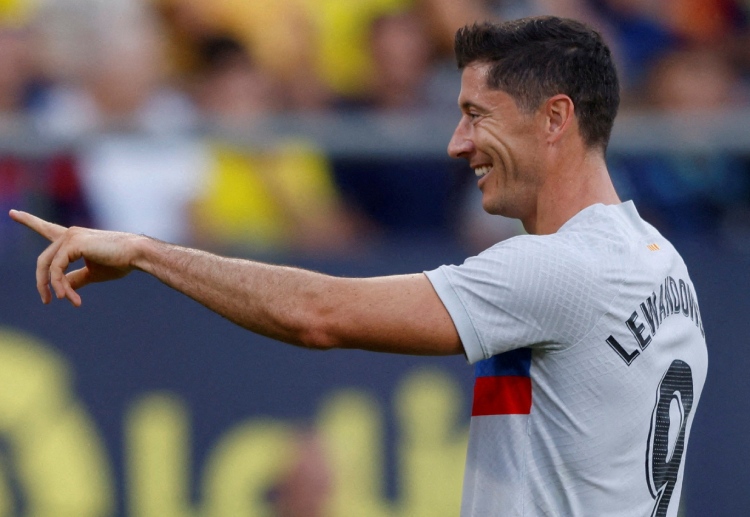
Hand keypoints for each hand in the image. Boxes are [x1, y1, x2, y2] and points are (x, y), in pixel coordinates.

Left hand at [9, 210, 139, 306]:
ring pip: (48, 267)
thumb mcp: (93, 273)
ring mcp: (70, 236)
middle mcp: (69, 234)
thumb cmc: (120, 262)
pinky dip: (60, 285)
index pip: (46, 229)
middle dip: (41, 283)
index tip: (13, 213)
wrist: (136, 255)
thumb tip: (61, 289)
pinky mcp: (72, 243)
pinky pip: (57, 269)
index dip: (29, 221)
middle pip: (43, 261)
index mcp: (74, 239)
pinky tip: (68, 297)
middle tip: (46, 301)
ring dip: (54, 288)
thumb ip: (75, 278)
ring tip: (63, 301)